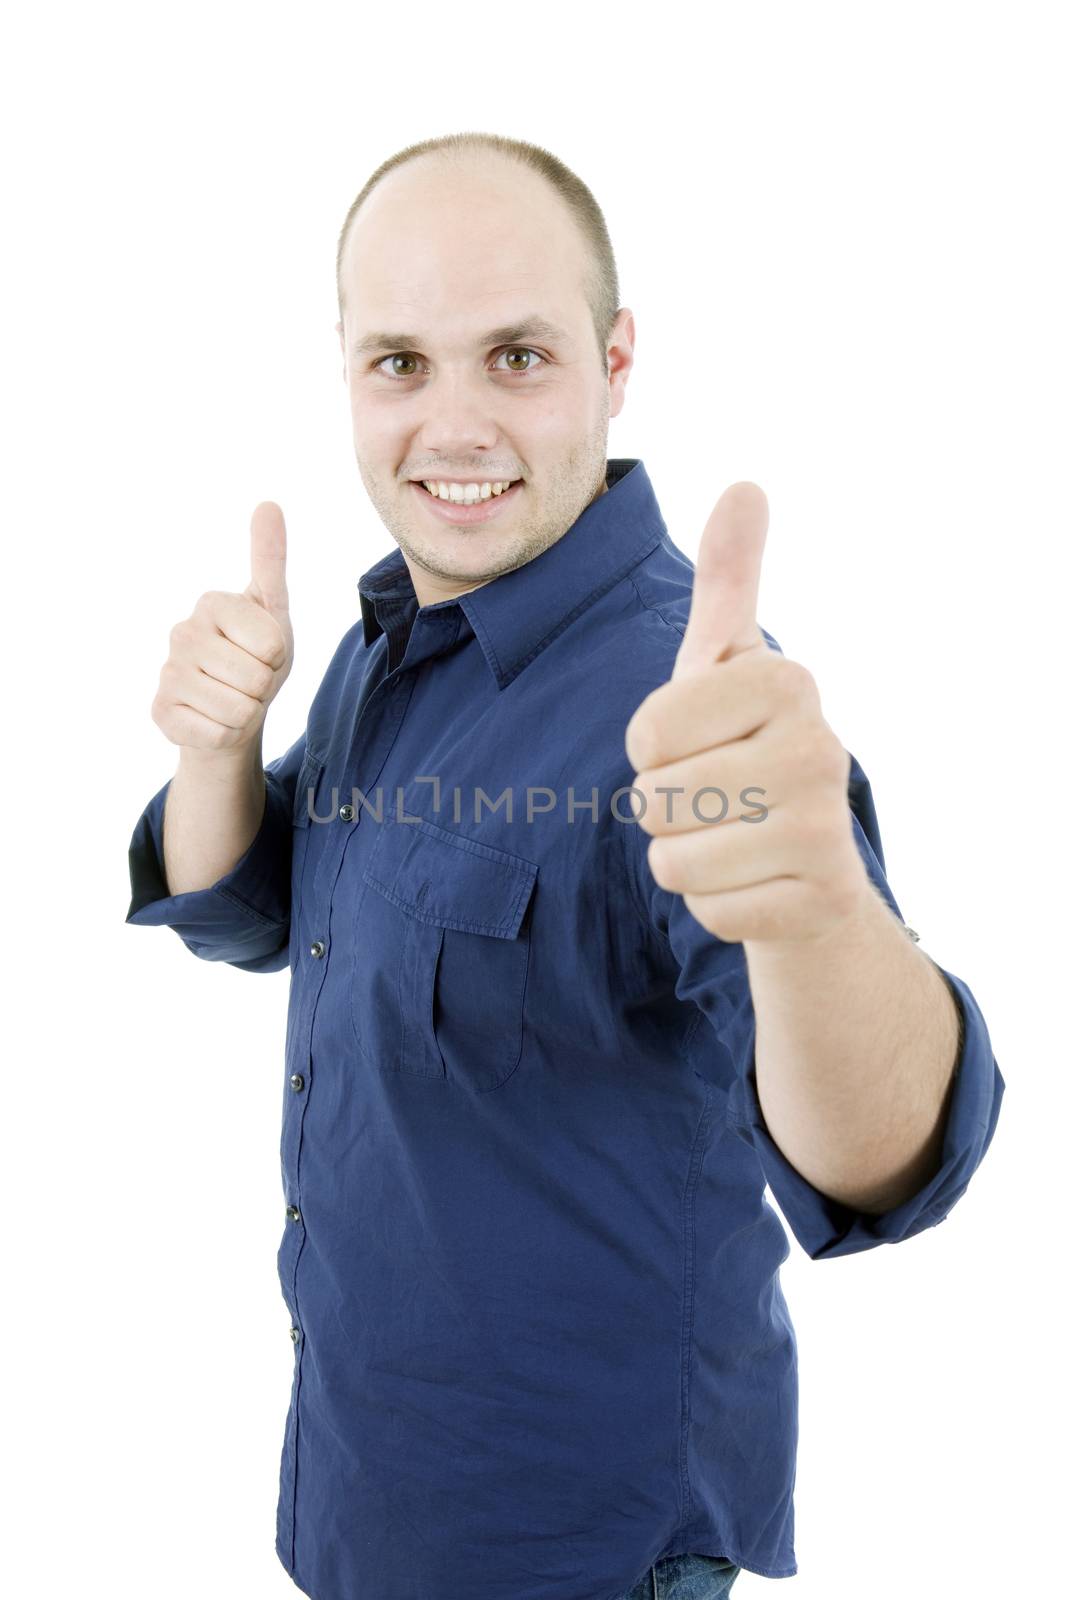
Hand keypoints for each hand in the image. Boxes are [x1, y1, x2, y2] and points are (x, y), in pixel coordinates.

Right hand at [150, 502, 293, 754]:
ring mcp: (167, 674)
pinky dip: (227, 734)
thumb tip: (269, 503)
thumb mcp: (272, 608)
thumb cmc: (255, 657)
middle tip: (248, 681)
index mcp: (212, 603)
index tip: (263, 652)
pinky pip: (218, 733)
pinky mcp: (161, 712)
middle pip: (255, 677)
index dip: (277, 657)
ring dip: (247, 712)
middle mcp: (182, 633)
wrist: (231, 711)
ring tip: (233, 699)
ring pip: (238, 709)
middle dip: (263, 688)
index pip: (272, 643)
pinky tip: (212, 720)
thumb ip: (270, 559)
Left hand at [623, 482, 873, 945]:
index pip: (647, 730)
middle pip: (654, 800)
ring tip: (731, 838)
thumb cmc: (747, 748)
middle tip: (716, 798)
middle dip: (665, 810)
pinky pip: (709, 912)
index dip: (652, 748)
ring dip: (684, 860)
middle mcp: (818, 748)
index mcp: (785, 681)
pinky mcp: (821, 901)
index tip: (696, 743)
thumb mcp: (728, 663)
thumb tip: (746, 485)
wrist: (811, 862)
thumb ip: (730, 580)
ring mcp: (825, 829)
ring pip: (674, 862)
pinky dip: (716, 906)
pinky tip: (754, 882)